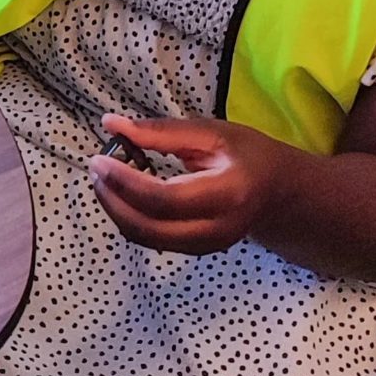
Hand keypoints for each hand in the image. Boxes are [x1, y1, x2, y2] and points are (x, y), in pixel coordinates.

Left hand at [88, 114, 287, 255]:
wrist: (279, 192)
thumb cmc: (247, 155)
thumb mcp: (212, 132)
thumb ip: (161, 132)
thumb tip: (111, 124)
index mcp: (229, 193)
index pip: (165, 199)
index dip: (126, 182)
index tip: (100, 159)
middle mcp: (218, 228)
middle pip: (149, 228)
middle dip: (113, 200)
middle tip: (96, 169)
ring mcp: (207, 246)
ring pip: (146, 239)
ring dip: (116, 211)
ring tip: (104, 179)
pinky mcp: (196, 251)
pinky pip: (152, 240)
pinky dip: (130, 218)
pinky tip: (123, 194)